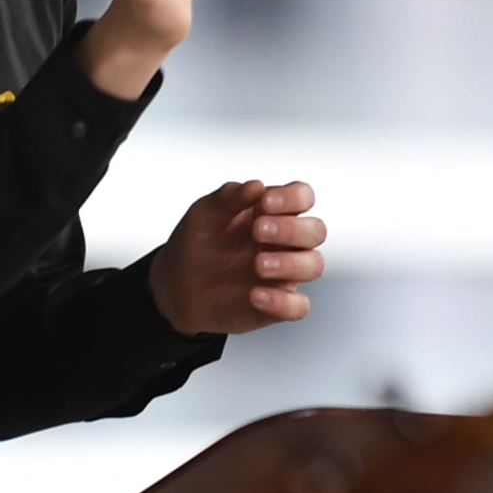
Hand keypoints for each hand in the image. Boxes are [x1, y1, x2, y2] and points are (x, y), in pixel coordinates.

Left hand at [148, 178, 323, 336]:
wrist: (176, 286)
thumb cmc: (197, 244)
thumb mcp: (204, 214)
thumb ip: (228, 198)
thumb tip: (256, 186)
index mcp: (271, 213)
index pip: (302, 197)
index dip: (293, 198)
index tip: (266, 203)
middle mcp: (284, 241)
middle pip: (316, 230)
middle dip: (293, 230)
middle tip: (258, 232)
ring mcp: (284, 273)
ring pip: (314, 265)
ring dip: (291, 263)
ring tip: (258, 265)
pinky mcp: (277, 304)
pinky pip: (299, 306)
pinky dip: (282, 302)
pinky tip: (255, 295)